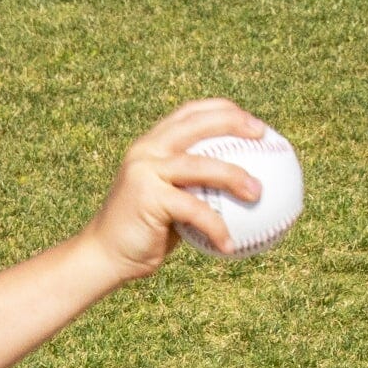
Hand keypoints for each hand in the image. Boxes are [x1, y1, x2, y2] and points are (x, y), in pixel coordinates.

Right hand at [78, 99, 269, 282]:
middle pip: (197, 124)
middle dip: (234, 123)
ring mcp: (146, 171)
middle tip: (264, 137)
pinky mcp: (148, 197)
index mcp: (152, 143)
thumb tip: (241, 185)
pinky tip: (230, 244)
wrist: (103, 256)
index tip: (254, 125)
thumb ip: (194, 185)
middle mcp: (147, 150)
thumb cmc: (142, 233)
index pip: (191, 113)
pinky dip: (216, 226)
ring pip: (201, 165)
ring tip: (258, 193)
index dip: (225, 111)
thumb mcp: (170, 201)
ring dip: (234, 176)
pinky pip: (194, 209)